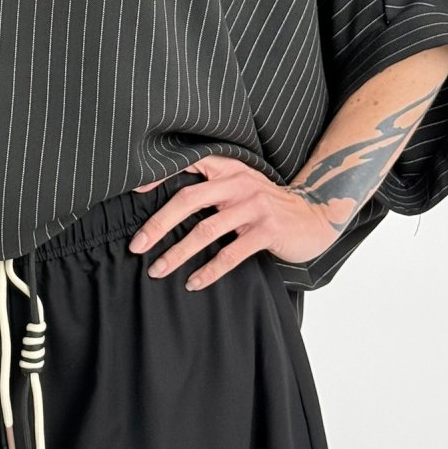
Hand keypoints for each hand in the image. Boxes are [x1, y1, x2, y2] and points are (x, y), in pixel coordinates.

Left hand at [129, 156, 340, 290]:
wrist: (313, 215)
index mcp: (228, 168)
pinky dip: (209, 270)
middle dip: (158, 224)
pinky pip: (231, 253)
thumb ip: (212, 187)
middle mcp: (238, 183)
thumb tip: (169, 203)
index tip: (133, 192)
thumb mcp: (241, 185)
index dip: (159, 176)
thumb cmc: (267, 204)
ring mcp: (253, 206)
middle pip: (188, 200)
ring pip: (205, 230)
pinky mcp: (267, 230)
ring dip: (177, 253)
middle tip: (137, 246)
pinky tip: (193, 283)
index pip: (187, 166)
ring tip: (157, 270)